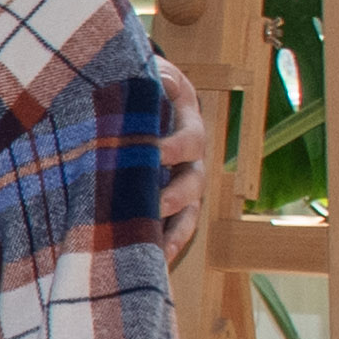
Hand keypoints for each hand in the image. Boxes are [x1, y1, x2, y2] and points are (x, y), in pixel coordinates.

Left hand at [152, 62, 213, 266]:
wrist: (144, 102)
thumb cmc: (145, 88)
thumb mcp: (150, 74)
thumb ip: (155, 77)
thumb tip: (159, 78)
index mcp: (188, 127)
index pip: (190, 139)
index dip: (176, 147)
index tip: (155, 152)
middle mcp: (192, 162)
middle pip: (194, 183)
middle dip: (174, 195)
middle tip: (153, 205)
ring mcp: (183, 188)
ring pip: (188, 214)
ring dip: (173, 231)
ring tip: (157, 248)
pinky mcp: (169, 208)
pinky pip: (175, 232)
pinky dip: (166, 247)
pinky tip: (154, 263)